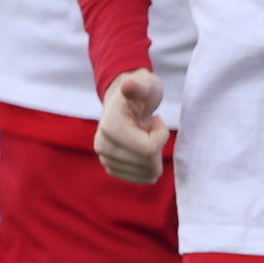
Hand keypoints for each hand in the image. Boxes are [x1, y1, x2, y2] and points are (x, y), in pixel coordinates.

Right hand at [95, 69, 168, 183]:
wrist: (125, 101)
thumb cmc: (141, 91)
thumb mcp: (146, 84)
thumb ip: (139, 86)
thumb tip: (128, 86)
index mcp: (111, 128)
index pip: (149, 149)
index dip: (161, 135)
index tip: (157, 119)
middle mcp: (102, 146)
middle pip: (148, 163)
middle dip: (159, 146)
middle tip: (152, 127)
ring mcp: (104, 158)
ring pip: (145, 173)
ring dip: (154, 156)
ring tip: (145, 135)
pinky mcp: (110, 166)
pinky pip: (137, 178)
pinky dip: (148, 166)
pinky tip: (144, 148)